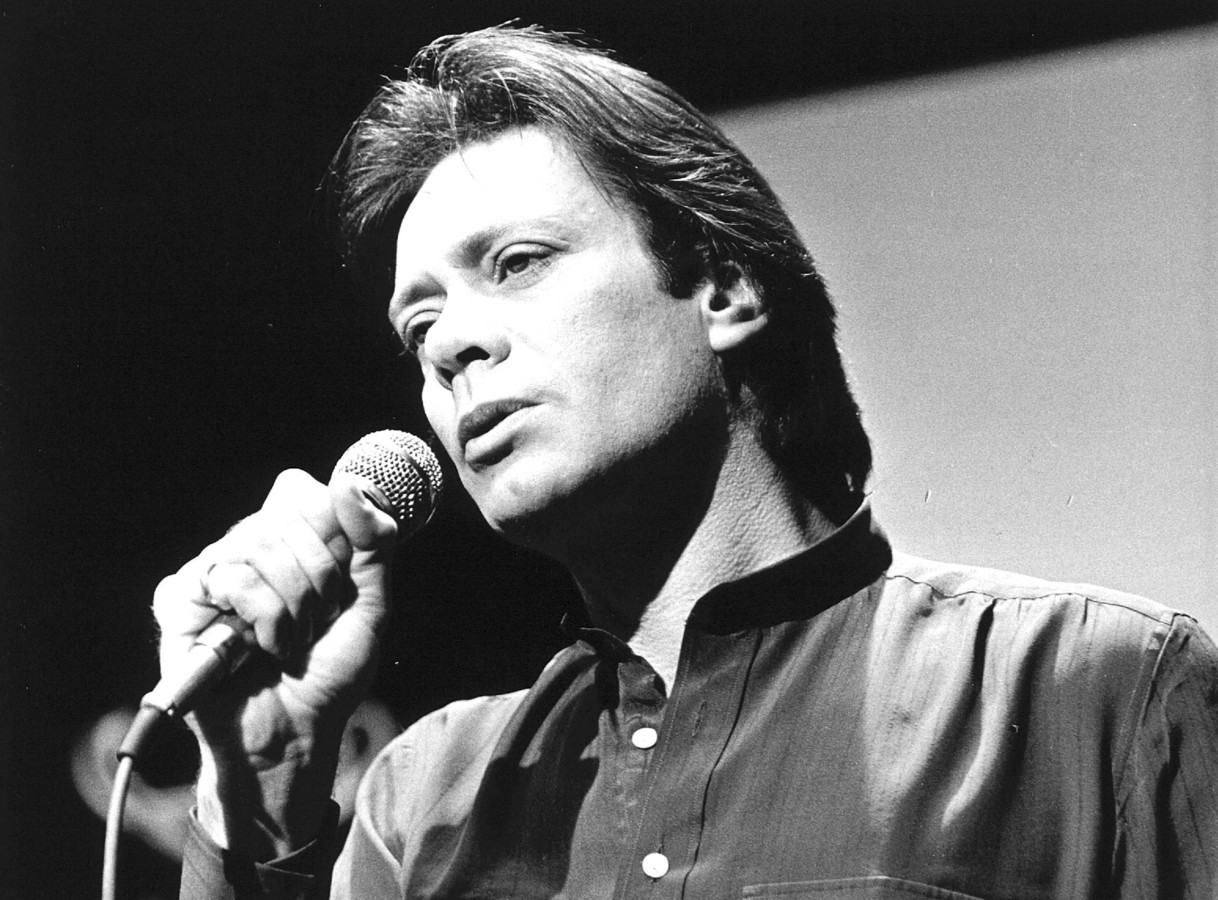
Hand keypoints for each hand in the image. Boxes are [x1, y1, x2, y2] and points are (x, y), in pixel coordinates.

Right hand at [151, 468, 396, 856]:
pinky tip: (259, 648)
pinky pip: (227, 577)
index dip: (329, 531)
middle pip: (284, 516)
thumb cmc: (330, 674)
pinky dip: (262, 616)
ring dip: (293, 605)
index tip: (343, 579)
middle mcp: (246, 549)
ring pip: (257, 544)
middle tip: (318, 624)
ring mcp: (212, 573)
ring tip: (290, 642)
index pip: (301, 492)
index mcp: (289, 542)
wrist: (297, 733)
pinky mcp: (180, 602)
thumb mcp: (371, 605)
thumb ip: (374, 543)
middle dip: (319, 580)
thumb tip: (351, 484)